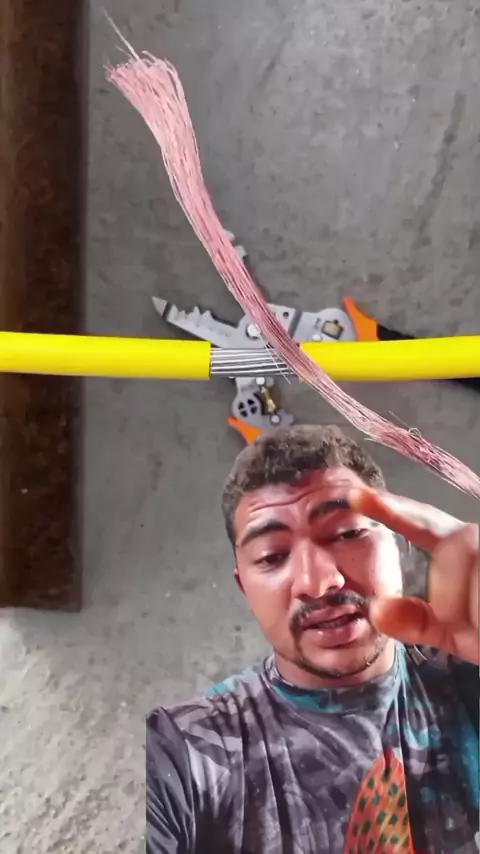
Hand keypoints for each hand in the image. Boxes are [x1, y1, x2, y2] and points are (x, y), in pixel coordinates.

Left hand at [349, 487, 478, 663]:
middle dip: (456, 596)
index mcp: (456, 546)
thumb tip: (375, 610)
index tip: (354, 496)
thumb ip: (414, 621)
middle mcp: (476, 539)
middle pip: (454, 550)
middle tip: (472, 624)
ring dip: (479, 610)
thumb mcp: (450, 632)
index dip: (391, 508)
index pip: (422, 522)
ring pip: (476, 574)